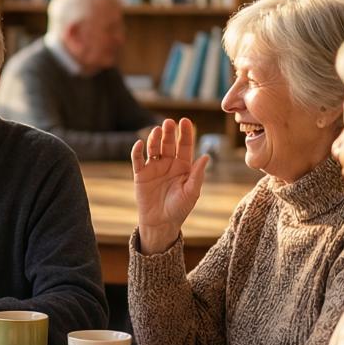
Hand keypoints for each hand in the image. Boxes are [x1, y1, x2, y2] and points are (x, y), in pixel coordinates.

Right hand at [131, 118, 209, 253]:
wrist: (161, 223)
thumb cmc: (179, 209)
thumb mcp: (191, 192)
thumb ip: (197, 175)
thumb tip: (206, 156)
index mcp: (183, 166)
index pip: (185, 146)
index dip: (185, 133)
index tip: (185, 121)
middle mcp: (168, 164)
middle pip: (169, 144)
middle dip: (169, 133)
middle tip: (169, 122)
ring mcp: (154, 168)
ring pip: (153, 148)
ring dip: (154, 139)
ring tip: (156, 130)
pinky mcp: (141, 174)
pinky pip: (137, 160)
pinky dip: (137, 151)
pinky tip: (139, 144)